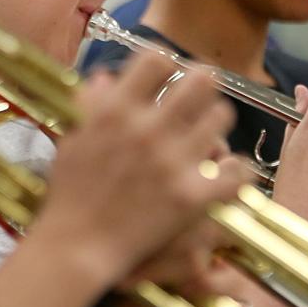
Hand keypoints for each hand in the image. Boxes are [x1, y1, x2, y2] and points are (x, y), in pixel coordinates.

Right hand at [32, 52, 246, 280]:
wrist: (78, 247)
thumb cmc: (70, 194)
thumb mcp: (72, 139)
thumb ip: (91, 104)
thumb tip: (107, 76)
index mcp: (116, 111)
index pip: (158, 59)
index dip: (168, 63)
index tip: (169, 75)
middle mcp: (147, 129)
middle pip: (201, 80)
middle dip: (204, 84)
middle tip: (202, 95)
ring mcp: (172, 163)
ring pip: (222, 118)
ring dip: (217, 122)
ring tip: (210, 134)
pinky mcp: (192, 196)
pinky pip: (236, 170)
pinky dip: (237, 169)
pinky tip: (228, 172)